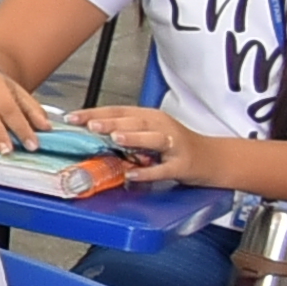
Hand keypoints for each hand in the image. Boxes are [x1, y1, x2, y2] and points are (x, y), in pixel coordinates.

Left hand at [78, 103, 221, 185]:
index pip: (119, 111)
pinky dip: (148, 171)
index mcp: (150, 117)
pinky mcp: (183, 166)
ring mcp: (174, 146)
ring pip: (152, 139)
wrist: (214, 158)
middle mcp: (162, 127)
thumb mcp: (150, 132)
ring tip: (114, 138)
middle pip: (134, 122)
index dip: (95, 113)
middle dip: (111, 122)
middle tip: (90, 124)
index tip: (72, 117)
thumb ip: (125, 131)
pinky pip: (164, 169)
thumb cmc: (177, 145)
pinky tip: (132, 174)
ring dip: (133, 138)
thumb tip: (90, 131)